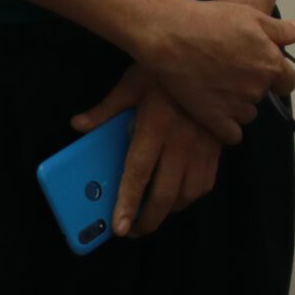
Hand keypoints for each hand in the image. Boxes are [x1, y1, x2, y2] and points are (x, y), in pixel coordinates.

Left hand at [74, 67, 225, 237]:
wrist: (212, 63)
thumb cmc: (165, 73)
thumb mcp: (131, 84)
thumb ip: (105, 109)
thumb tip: (77, 125)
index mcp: (155, 127)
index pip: (139, 173)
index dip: (128, 203)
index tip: (119, 227)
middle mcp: (181, 142)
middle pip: (165, 193)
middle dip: (148, 219)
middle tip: (133, 231)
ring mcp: (202, 148)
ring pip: (187, 194)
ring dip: (169, 211)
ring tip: (152, 214)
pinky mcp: (216, 148)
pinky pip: (205, 184)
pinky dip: (190, 197)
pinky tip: (177, 196)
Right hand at [135, 0, 294, 141]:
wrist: (172, 35)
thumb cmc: (212, 21)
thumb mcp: (251, 17)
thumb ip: (280, 30)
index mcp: (271, 64)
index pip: (287, 82)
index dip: (275, 75)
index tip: (258, 67)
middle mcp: (257, 88)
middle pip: (263, 95)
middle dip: (252, 85)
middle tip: (230, 69)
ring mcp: (236, 106)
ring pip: (248, 114)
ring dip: (239, 104)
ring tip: (218, 86)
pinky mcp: (214, 119)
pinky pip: (232, 135)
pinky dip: (227, 127)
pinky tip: (216, 111)